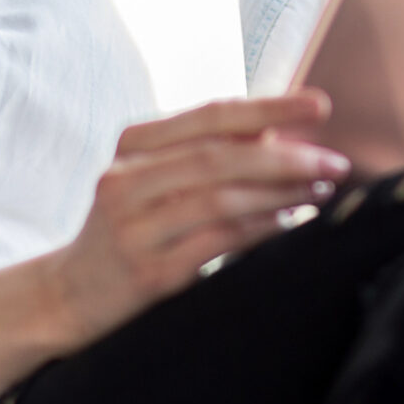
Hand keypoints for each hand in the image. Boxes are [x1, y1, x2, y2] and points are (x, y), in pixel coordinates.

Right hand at [51, 90, 345, 347]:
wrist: (67, 296)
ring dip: (282, 194)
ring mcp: (134, 227)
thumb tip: (283, 132)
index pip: (211, 115)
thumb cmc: (129, 230)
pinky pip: (218, 242)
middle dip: (288, 156)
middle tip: (336, 163)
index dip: (270, 107)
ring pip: (222, 198)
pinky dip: (262, 230)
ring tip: (320, 191)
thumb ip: (206, 153)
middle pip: (221, 156)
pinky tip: (291, 223)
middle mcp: (126, 179)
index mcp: (132, 145)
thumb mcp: (153, 180)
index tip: (321, 106)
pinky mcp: (148, 271)